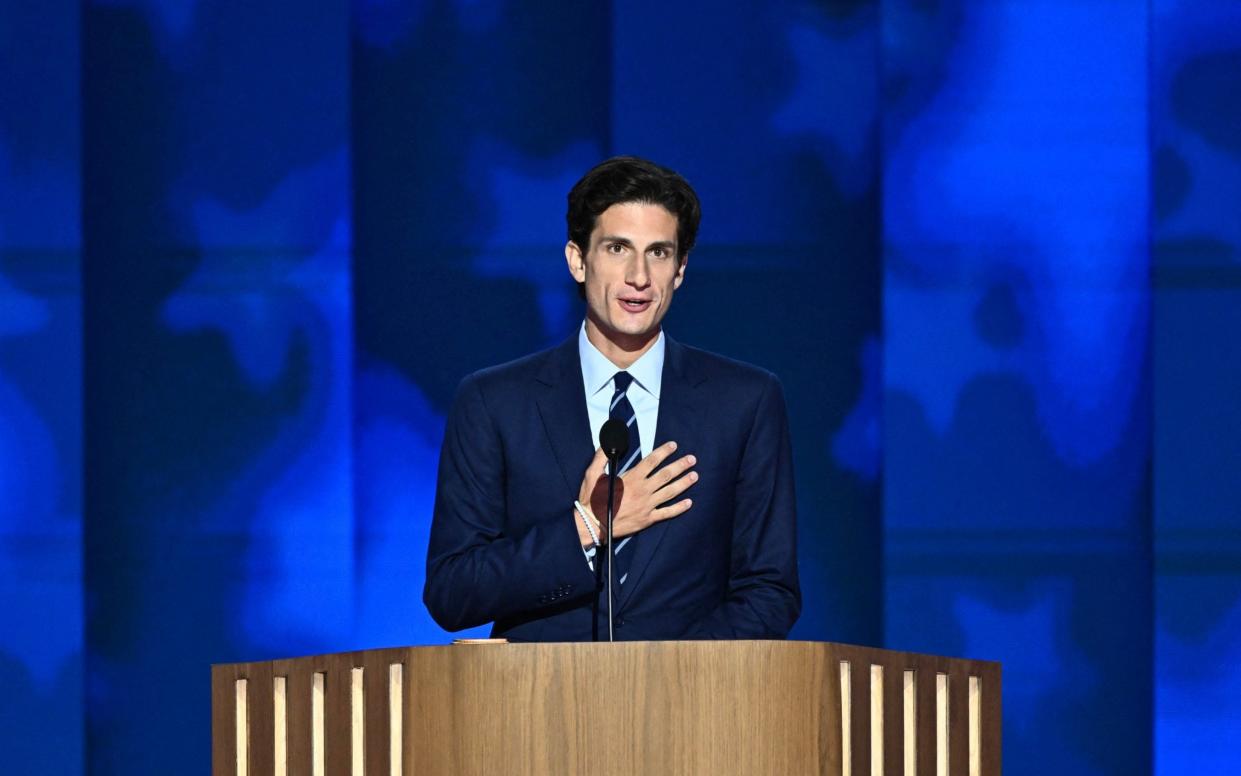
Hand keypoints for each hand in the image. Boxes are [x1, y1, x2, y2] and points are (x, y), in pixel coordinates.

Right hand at [576, 441, 696, 542]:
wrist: (592, 525)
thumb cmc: (591, 500)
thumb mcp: (592, 475)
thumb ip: (600, 457)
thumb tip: (607, 443)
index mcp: (631, 479)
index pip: (652, 461)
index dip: (664, 452)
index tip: (674, 445)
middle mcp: (642, 491)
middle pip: (666, 475)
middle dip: (680, 465)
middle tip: (692, 459)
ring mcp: (647, 506)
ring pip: (670, 492)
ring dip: (684, 483)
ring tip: (695, 475)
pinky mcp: (647, 519)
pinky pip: (667, 513)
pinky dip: (679, 508)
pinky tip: (689, 503)